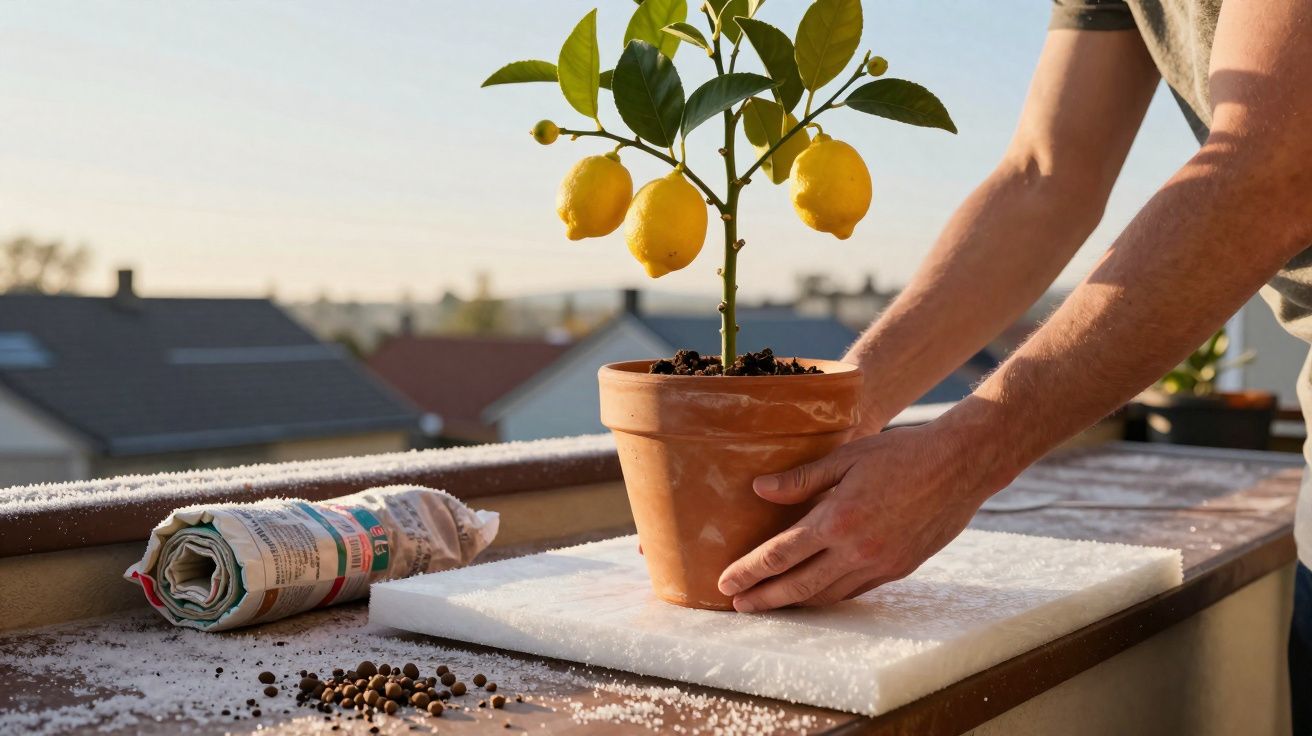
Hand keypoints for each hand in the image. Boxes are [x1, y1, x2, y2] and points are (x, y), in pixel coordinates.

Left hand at [717, 422, 1002, 611]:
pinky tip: (812, 593)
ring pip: (826, 594)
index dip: (748, 571)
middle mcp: (856, 550)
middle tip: (736, 606)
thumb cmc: (901, 453)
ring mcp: (879, 564)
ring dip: (794, 602)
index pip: (779, 555)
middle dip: (763, 598)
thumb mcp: (846, 457)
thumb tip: (759, 490)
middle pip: (798, 585)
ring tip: (768, 603)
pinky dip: (827, 596)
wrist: (960, 466)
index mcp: (837, 520)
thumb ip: (801, 479)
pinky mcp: (898, 569)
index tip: (725, 582)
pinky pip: (853, 591)